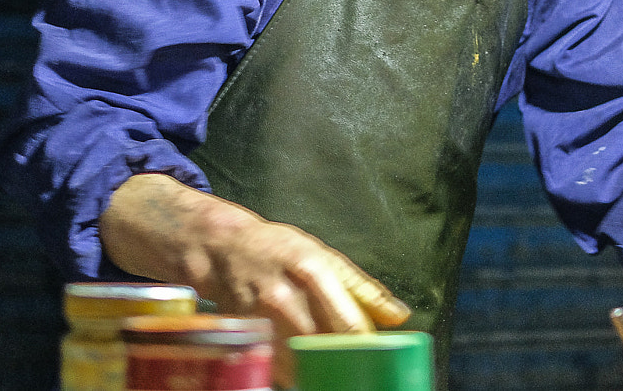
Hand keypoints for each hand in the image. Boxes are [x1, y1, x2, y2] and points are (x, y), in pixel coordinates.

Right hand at [99, 174, 409, 386]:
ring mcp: (260, 319)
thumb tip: (400, 317)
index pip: (349, 323)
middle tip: (355, 370)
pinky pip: (273, 366)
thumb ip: (363, 289)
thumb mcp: (324, 256)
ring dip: (316, 371)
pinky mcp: (243, 336)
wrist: (222, 249)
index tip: (378, 361)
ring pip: (297, 364)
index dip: (366, 348)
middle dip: (343, 363)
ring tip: (329, 370)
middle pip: (324, 348)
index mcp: (314, 272)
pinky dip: (290, 372)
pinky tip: (300, 369)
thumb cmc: (280, 251)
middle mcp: (285, 297)